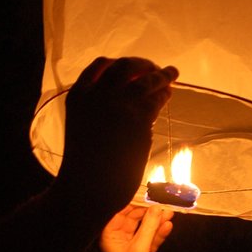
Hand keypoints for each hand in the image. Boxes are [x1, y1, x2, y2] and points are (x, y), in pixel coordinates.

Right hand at [55, 57, 178, 216]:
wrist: (86, 189)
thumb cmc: (83, 165)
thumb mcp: (82, 125)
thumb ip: (97, 108)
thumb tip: (128, 98)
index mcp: (79, 95)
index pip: (100, 65)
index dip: (118, 63)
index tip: (130, 66)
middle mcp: (98, 95)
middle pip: (125, 66)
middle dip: (142, 64)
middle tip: (154, 68)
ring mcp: (119, 105)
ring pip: (146, 79)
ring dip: (162, 74)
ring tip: (172, 73)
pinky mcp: (139, 119)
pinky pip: (156, 98)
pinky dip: (164, 93)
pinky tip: (168, 94)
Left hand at [100, 205, 173, 251]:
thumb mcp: (139, 248)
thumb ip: (149, 227)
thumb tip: (158, 208)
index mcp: (111, 234)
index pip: (122, 212)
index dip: (134, 203)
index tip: (148, 194)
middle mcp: (121, 237)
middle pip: (136, 218)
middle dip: (149, 211)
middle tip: (163, 203)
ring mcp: (134, 244)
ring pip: (146, 227)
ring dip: (157, 221)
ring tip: (170, 212)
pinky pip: (153, 237)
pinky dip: (160, 232)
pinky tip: (168, 225)